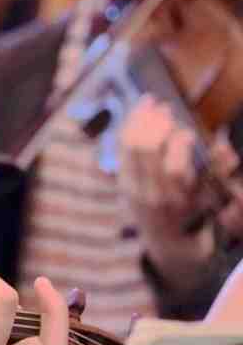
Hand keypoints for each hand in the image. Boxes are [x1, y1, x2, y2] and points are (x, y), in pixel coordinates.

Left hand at [118, 95, 214, 286]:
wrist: (166, 242)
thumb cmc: (197, 219)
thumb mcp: (214, 202)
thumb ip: (221, 174)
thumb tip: (224, 146)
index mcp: (176, 202)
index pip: (174, 169)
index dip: (181, 146)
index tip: (189, 134)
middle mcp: (150, 195)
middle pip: (145, 151)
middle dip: (156, 124)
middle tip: (167, 109)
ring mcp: (131, 188)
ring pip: (129, 146)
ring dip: (140, 120)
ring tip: (152, 102)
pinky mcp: (121, 181)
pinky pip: (121, 148)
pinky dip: (129, 126)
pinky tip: (138, 110)